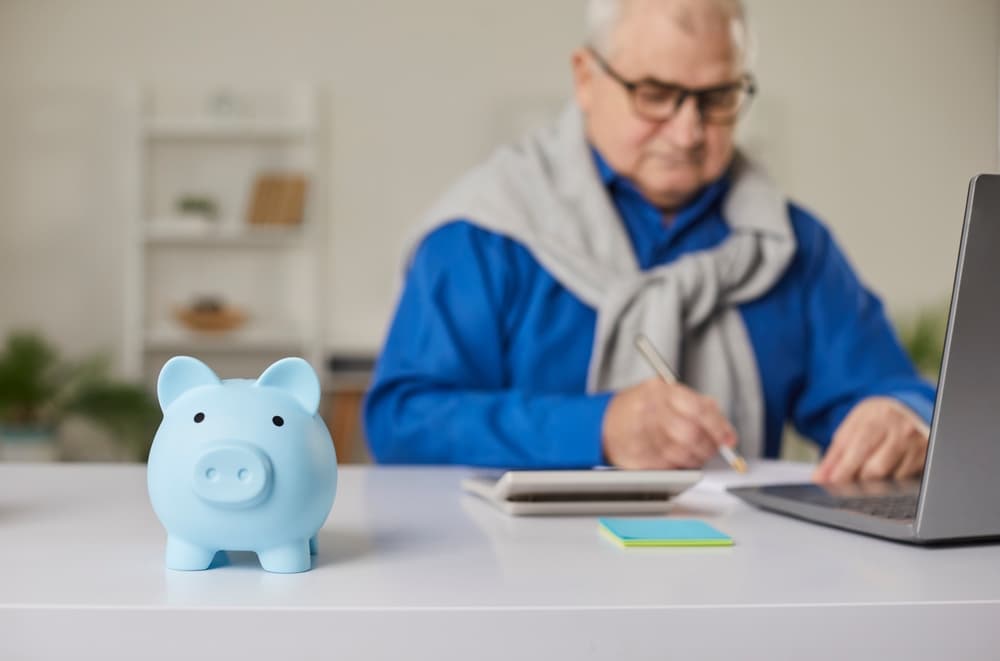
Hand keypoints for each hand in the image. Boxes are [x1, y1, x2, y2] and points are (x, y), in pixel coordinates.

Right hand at [601, 377, 737, 468]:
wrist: (605, 423)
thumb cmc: (641, 407)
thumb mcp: (668, 394)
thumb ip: (700, 407)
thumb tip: (726, 432)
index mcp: (659, 391)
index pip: (698, 409)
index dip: (718, 427)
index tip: (728, 439)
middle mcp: (648, 411)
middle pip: (690, 434)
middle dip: (708, 447)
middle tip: (713, 449)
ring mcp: (639, 434)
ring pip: (681, 454)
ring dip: (696, 459)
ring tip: (696, 454)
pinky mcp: (635, 456)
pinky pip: (668, 467)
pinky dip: (679, 467)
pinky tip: (678, 458)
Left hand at [812, 396, 928, 482]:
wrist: (907, 409)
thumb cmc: (875, 420)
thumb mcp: (852, 427)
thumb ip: (835, 453)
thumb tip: (820, 478)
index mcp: (878, 418)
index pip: (858, 451)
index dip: (843, 471)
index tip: (831, 484)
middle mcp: (900, 431)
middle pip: (875, 469)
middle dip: (856, 480)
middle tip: (845, 484)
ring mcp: (916, 445)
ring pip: (890, 478)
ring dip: (873, 483)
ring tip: (865, 475)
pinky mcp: (926, 458)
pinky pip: (904, 481)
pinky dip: (890, 482)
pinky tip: (884, 475)